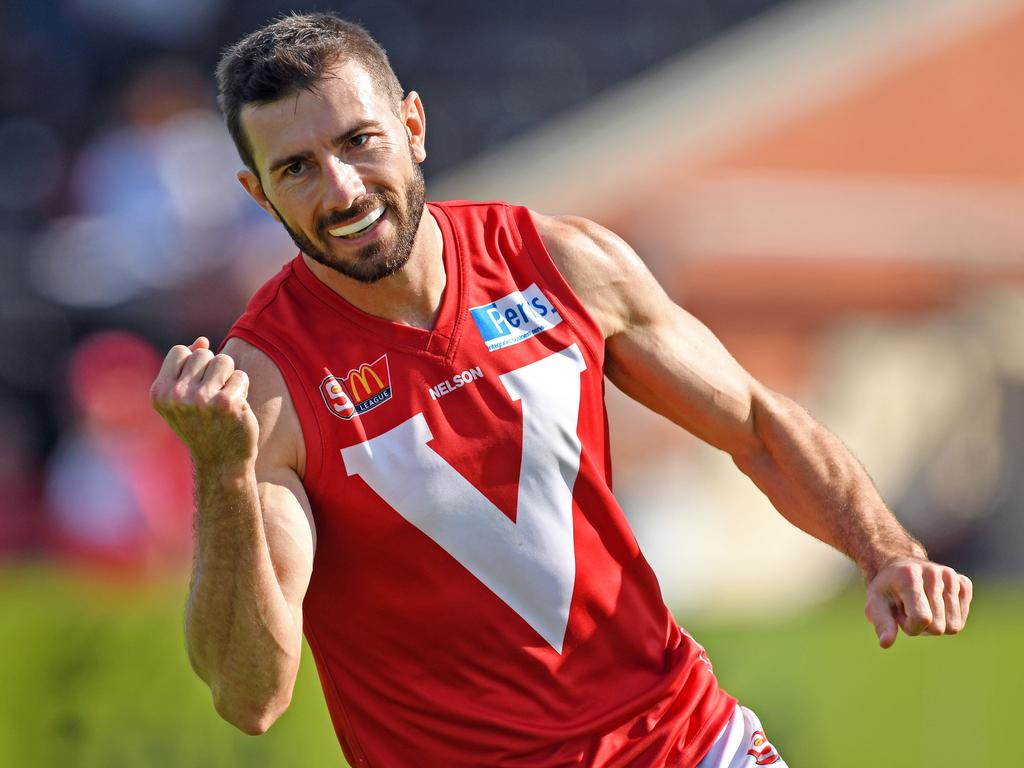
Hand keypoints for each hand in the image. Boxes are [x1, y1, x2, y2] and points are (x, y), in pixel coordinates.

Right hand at [150, 337, 258, 468]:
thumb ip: (188, 366)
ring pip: (224, 360)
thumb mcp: (185, 397)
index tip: (197, 387)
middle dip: (214, 370)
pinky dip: (242, 388)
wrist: (222, 462)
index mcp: (159, 392)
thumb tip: (202, 340)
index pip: (180, 351)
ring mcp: (201, 400)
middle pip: (203, 354)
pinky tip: (237, 408)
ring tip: (225, 399)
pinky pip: (241, 375)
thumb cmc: (204, 425)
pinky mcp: (226, 403)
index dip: (194, 364)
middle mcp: (176, 396)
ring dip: (230, 376)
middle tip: (213, 397)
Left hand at [864, 558, 971, 647]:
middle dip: (921, 627)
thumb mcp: (875, 603)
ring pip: (953, 626)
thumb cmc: (887, 589)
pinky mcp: (963, 582)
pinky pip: (962, 619)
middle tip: (910, 610)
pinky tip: (935, 605)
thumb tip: (885, 643)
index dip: (910, 627)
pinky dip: (948, 619)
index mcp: (909, 576)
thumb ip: (881, 622)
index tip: (900, 616)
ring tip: (922, 607)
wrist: (901, 567)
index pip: (922, 618)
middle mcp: (933, 573)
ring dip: (935, 625)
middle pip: (938, 627)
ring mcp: (951, 576)